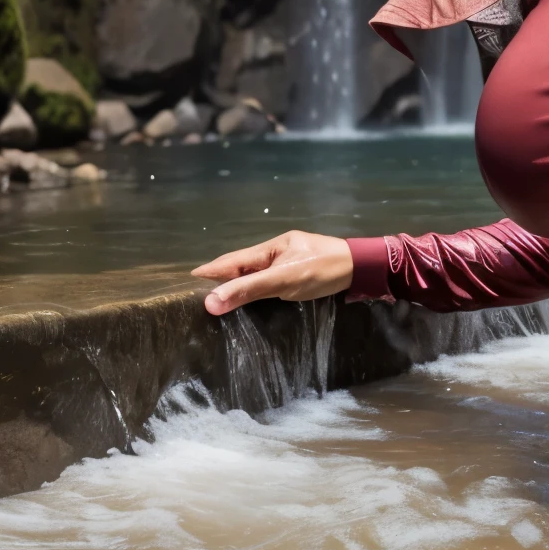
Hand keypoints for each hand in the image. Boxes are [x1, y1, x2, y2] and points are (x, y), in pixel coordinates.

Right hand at [192, 230, 352, 313]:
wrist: (361, 268)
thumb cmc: (322, 270)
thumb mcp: (282, 280)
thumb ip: (248, 289)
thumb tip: (210, 301)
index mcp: (269, 248)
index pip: (231, 261)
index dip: (210, 272)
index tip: (187, 281)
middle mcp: (275, 253)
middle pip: (241, 266)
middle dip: (220, 277)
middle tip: (197, 292)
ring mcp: (288, 263)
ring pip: (255, 273)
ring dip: (237, 283)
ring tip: (218, 297)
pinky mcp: (298, 274)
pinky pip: (268, 280)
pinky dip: (254, 287)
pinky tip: (251, 297)